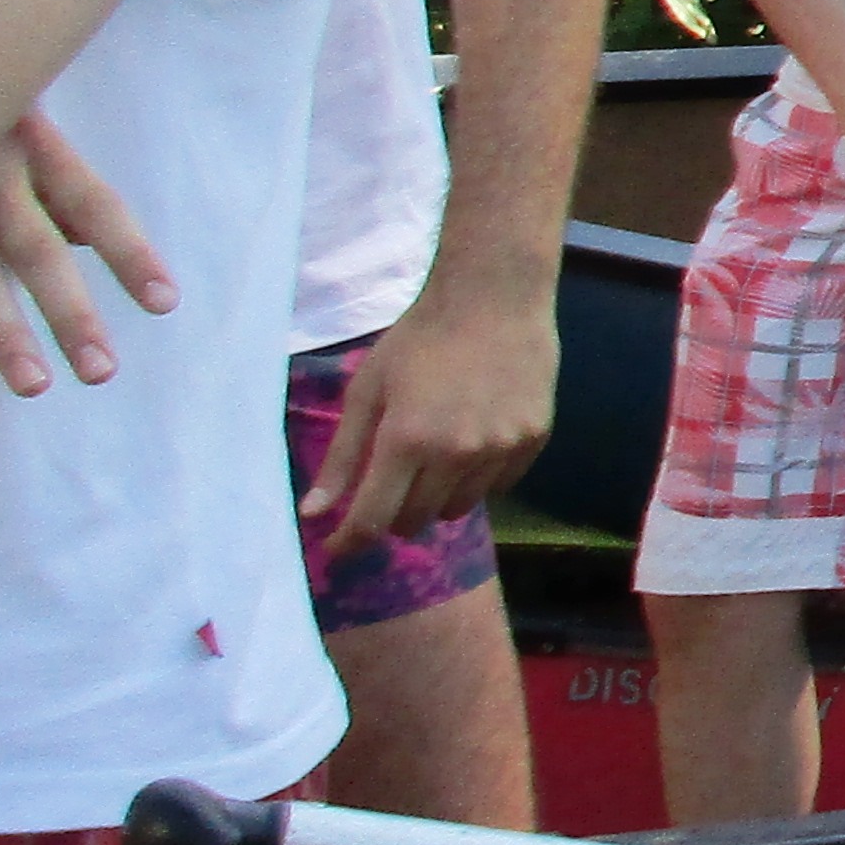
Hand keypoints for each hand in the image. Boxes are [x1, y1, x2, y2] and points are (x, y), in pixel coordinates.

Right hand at [0, 113, 172, 397]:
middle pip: (34, 247)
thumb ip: (51, 177)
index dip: (129, 252)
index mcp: (28, 139)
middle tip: (102, 372)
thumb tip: (87, 235)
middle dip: (69, 312)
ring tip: (33, 386)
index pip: (93, 201)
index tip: (164, 304)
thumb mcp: (15, 116)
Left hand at [299, 267, 558, 538]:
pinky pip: (498, 486)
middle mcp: (456, 454)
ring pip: (458, 508)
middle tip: (390, 482)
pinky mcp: (533, 439)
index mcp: (406, 440)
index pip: (373, 519)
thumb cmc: (420, 338)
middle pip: (415, 520)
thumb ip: (341, 456)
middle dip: (393, 512)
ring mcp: (500, 449)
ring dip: (436, 497)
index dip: (349, 541)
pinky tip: (472, 444)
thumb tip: (312, 514)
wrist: (495, 297)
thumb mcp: (367, 390)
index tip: (337, 547)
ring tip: (434, 460)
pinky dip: (476, 480)